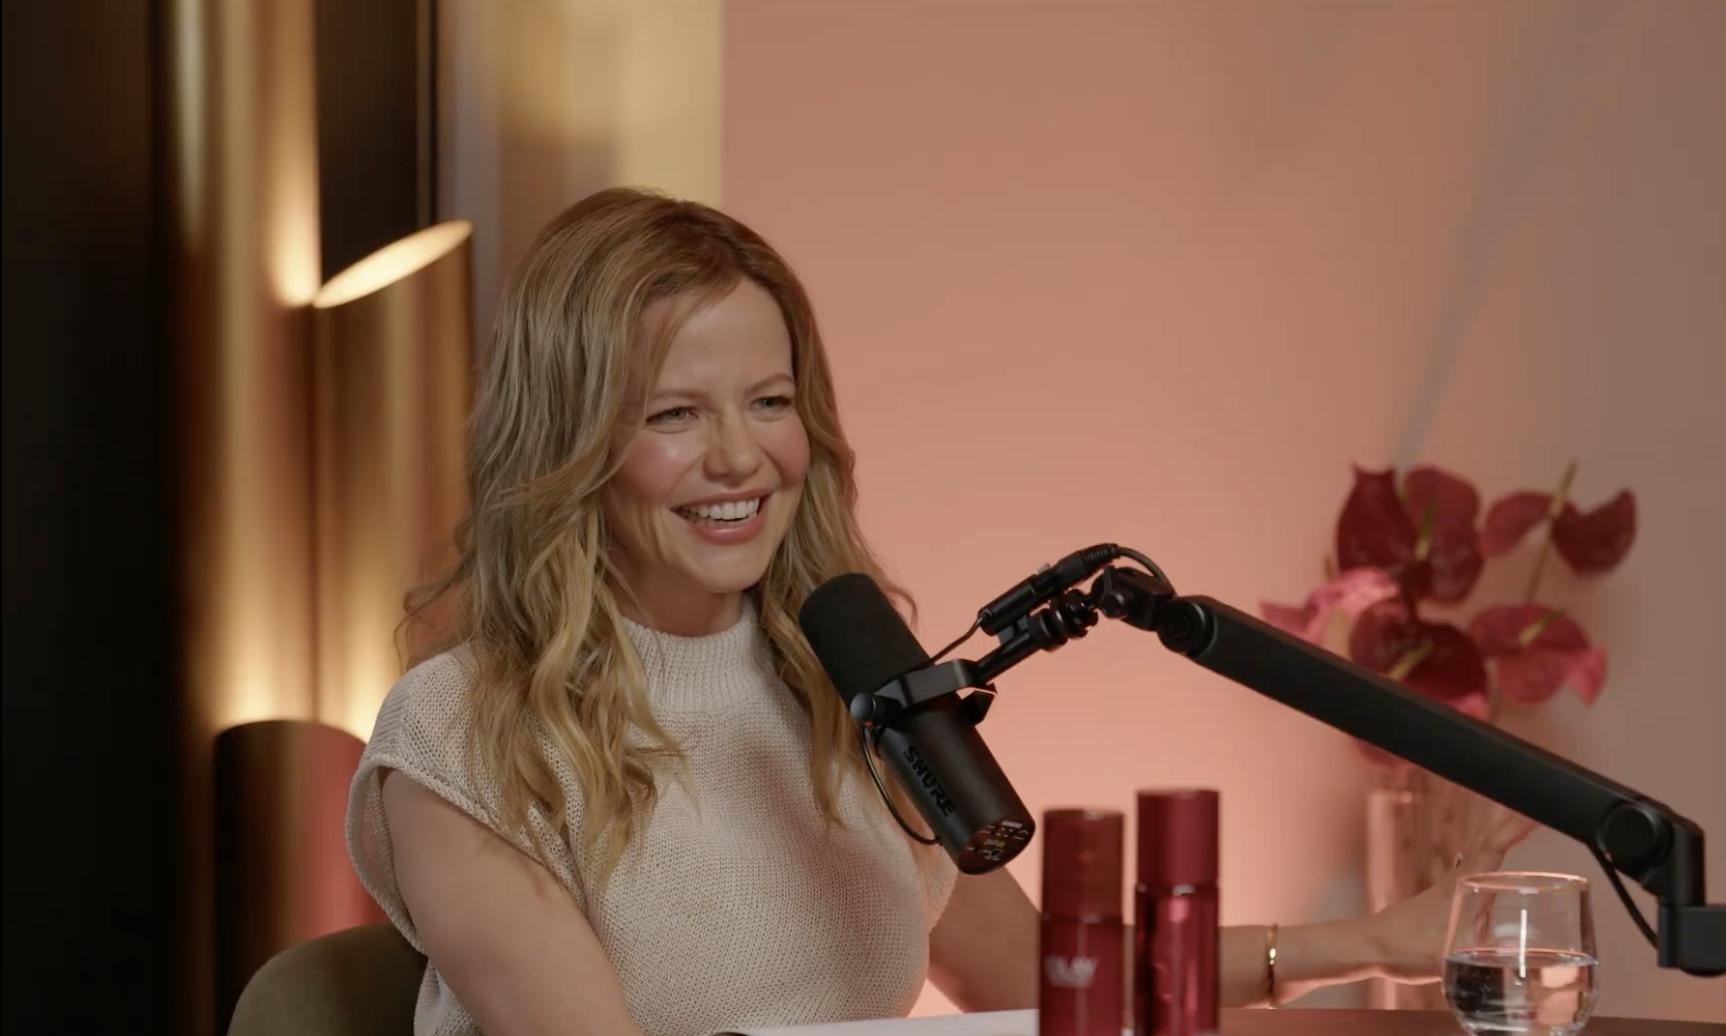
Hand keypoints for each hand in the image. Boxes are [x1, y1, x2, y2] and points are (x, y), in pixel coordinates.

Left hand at [1362, 795, 1537, 983]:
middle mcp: (1458, 879)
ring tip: (1517, 810)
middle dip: (1511, 817)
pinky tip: (1490, 847)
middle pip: (1488, 839)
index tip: (1535, 811)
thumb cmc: (1403, 949)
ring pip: (1480, 847)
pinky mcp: (1446, 893)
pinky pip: (1473, 861)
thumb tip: (1518, 954)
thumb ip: (1483, 959)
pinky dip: (1487, 846)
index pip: (1493, 848)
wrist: (1370, 945)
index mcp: (1462, 888)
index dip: (1514, 828)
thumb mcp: (1447, 959)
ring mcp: (1452, 884)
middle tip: (1534, 800)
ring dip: (1499, 827)